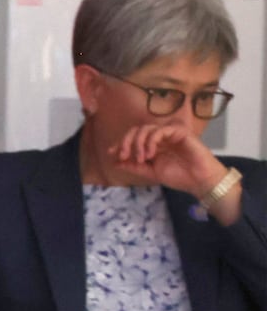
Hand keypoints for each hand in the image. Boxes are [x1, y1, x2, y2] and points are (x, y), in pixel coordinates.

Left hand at [107, 123, 225, 197]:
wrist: (199, 180)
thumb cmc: (179, 177)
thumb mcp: (150, 172)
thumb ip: (134, 166)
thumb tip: (114, 163)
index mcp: (153, 146)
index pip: (134, 138)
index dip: (121, 143)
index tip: (112, 154)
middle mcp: (160, 138)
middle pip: (137, 130)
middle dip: (126, 142)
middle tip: (122, 155)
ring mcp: (169, 134)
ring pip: (146, 129)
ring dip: (138, 143)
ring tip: (141, 158)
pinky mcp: (179, 132)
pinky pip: (160, 130)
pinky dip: (150, 141)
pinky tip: (150, 154)